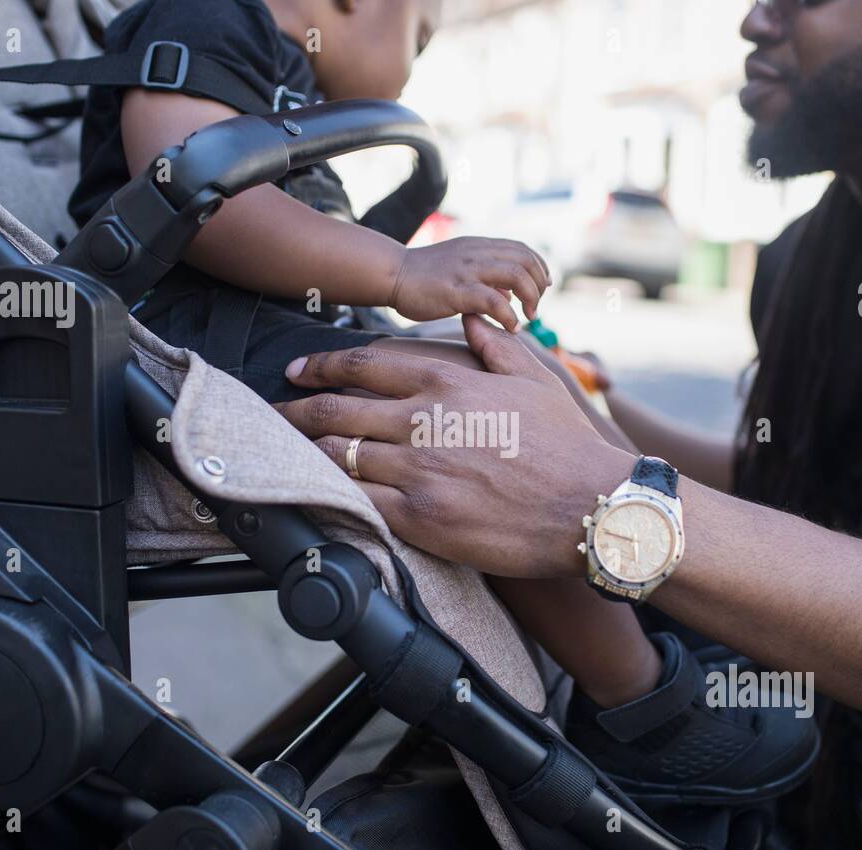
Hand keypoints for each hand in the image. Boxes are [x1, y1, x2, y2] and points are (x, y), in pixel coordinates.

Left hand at [275, 316, 635, 577]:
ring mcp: (418, 470)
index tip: (298, 371)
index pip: (363, 364)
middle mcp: (423, 420)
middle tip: (272, 412)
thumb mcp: (534, 377)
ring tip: (288, 455)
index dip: (320, 366)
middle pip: (336, 409)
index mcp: (446, 381)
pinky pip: (360, 502)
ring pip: (340, 455)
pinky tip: (321, 494)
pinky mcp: (420, 516)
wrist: (589, 507)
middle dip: (296, 409)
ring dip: (311, 453)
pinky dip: (336, 495)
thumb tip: (471, 321)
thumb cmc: (565, 443)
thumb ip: (494, 345)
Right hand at [390, 237, 551, 331]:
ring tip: (528, 317)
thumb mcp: (461, 269)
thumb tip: (509, 295)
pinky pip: (493, 300)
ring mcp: (468, 270)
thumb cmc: (425, 277)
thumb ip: (486, 278)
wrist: (393, 274)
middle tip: (535, 308)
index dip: (540, 268)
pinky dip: (509, 315)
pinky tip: (510, 327)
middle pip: (526, 261)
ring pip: (516, 275)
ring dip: (530, 298)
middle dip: (539, 286)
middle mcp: (478, 254)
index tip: (544, 287)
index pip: (523, 250)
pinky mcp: (457, 290)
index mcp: (480, 247)